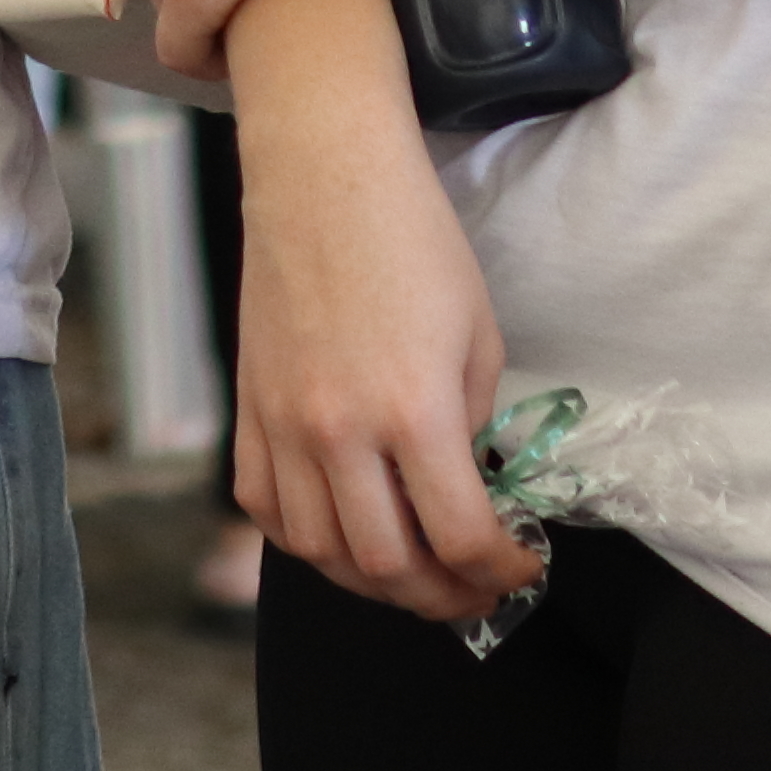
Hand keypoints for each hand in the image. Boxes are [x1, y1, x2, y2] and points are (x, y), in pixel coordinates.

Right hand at [228, 15, 542, 625]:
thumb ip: (474, 424)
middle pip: (387, 566)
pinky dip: (303, 539)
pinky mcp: (249, 408)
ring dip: (372, 581)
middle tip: (472, 587)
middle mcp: (339, 431)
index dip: (500, 569)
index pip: (460, 537)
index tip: (520, 565)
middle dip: (442, 595)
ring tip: (410, 571)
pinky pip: (264, 507)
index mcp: (413, 411)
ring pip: (319, 553)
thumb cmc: (413, 240)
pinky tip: (339, 531)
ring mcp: (284, 424)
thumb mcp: (478, 335)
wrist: (324, 175)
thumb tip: (469, 485)